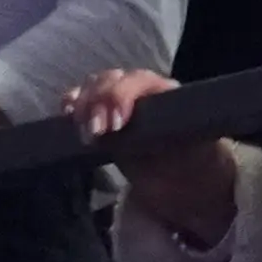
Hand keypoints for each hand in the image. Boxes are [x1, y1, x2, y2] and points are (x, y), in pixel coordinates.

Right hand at [67, 68, 236, 242]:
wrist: (184, 181)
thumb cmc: (194, 162)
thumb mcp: (193, 150)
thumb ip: (175, 140)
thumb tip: (162, 137)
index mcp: (166, 92)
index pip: (139, 81)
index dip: (121, 97)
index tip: (115, 125)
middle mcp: (140, 90)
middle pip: (112, 81)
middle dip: (98, 103)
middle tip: (95, 134)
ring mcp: (118, 100)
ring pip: (94, 87)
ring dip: (84, 104)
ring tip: (83, 132)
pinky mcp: (101, 116)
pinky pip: (82, 100)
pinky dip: (73, 104)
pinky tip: (67, 115)